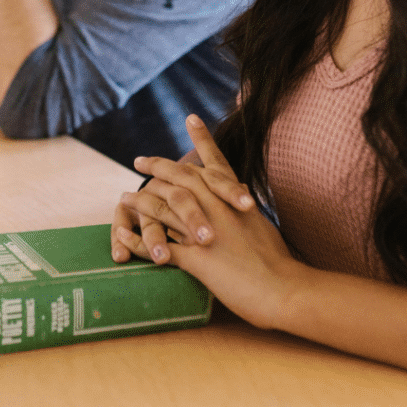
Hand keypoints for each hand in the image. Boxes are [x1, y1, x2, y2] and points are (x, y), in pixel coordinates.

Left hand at [112, 115, 303, 330]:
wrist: (283, 289)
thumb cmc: (278, 261)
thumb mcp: (262, 222)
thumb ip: (245, 204)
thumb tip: (241, 188)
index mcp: (234, 198)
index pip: (214, 160)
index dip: (201, 139)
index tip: (190, 118)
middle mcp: (216, 207)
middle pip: (179, 178)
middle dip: (158, 166)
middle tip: (139, 160)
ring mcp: (203, 230)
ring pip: (162, 208)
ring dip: (140, 202)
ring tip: (123, 198)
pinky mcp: (195, 257)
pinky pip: (158, 246)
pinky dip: (138, 241)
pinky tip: (123, 238)